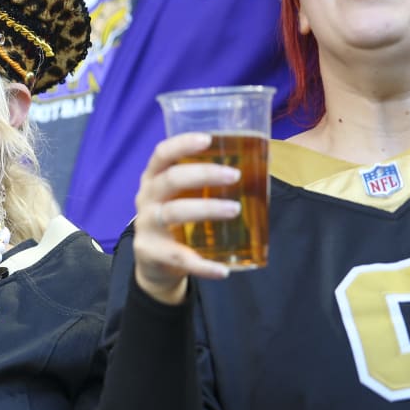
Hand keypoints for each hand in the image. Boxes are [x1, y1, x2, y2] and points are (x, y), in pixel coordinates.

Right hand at [132, 133, 241, 304]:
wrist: (154, 263)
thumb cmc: (177, 220)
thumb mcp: (183, 197)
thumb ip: (208, 183)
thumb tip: (263, 164)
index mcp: (154, 179)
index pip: (162, 154)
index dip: (182, 144)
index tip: (208, 139)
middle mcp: (146, 198)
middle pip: (170, 179)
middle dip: (202, 174)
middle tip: (234, 175)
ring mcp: (146, 226)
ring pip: (173, 213)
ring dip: (206, 209)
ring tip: (235, 210)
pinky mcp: (151, 253)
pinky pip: (179, 257)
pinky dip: (203, 265)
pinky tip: (222, 270)